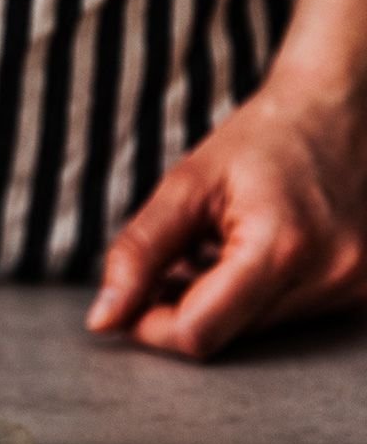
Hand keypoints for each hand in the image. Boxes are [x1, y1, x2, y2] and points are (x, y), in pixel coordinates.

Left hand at [85, 65, 366, 358]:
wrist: (340, 109)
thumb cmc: (264, 137)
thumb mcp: (186, 186)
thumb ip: (139, 254)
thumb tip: (104, 318)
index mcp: (283, 248)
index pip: (198, 332)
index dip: (150, 325)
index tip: (131, 300)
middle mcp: (329, 277)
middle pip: (225, 334)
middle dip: (182, 307)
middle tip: (175, 258)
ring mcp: (354, 287)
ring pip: (252, 330)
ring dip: (218, 300)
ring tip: (218, 243)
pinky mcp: (362, 291)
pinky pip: (284, 315)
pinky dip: (252, 295)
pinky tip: (250, 251)